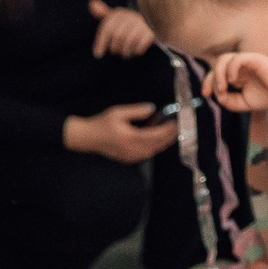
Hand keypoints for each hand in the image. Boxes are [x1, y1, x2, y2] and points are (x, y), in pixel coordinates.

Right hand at [64, 103, 178, 163]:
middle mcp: (135, 150)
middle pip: (160, 144)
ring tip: (173, 132)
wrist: (87, 138)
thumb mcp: (118, 112)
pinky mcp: (131, 159)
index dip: (169, 129)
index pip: (157, 135)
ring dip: (165, 142)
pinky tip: (159, 139)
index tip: (177, 122)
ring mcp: (133, 156)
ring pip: (156, 150)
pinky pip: (148, 153)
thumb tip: (152, 108)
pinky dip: (156, 146)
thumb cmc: (101, 124)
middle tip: (180, 126)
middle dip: (171, 135)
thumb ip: (136, 111)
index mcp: (132, 138)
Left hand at [88, 0, 155, 57]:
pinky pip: (140, 44)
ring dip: (125, 51)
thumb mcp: (119, 18)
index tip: (97, 54)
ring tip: (126, 54)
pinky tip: (137, 51)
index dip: (100, 42)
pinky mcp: (153, 31)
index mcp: (121, 13)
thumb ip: (104, 14)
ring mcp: (143, 23)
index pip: (107, 28)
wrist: (159, 24)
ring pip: (128, 41)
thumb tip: (91, 3)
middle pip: (117, 35)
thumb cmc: (134, 24)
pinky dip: (137, 50)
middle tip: (116, 53)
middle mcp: (131, 16)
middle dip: (114, 48)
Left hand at [203, 53, 267, 112]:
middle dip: (210, 79)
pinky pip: (238, 58)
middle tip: (210, 92)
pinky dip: (231, 68)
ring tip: (223, 87)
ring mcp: (246, 62)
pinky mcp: (254, 59)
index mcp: (235, 75)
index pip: (216, 74)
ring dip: (219, 73)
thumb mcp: (243, 103)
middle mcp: (238, 67)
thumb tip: (218, 95)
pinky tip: (233, 80)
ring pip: (224, 59)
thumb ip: (229, 101)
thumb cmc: (266, 97)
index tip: (206, 94)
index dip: (208, 82)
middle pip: (217, 65)